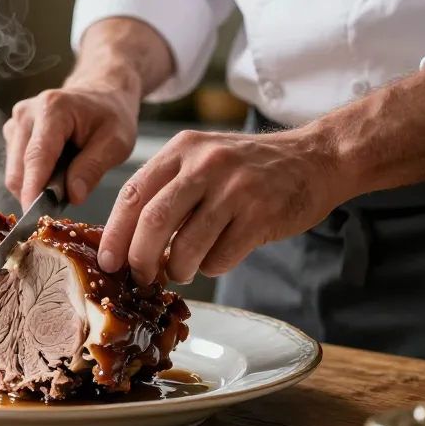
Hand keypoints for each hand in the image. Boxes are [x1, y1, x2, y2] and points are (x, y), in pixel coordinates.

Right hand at [3, 83, 140, 208]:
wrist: (101, 94)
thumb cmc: (112, 116)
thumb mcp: (117, 142)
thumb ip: (93, 167)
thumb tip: (73, 196)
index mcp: (53, 109)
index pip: (36, 157)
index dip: (33, 190)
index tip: (35, 217)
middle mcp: (26, 113)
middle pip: (18, 169)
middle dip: (36, 193)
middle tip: (65, 201)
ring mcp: (15, 122)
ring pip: (14, 172)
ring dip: (35, 186)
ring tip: (65, 179)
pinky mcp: (12, 133)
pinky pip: (15, 168)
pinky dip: (32, 179)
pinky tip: (55, 172)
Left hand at [97, 128, 345, 285]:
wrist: (315, 158)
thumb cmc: (248, 168)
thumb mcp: (201, 159)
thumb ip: (166, 189)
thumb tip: (126, 240)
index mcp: (182, 149)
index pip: (133, 194)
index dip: (115, 234)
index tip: (108, 261)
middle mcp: (205, 164)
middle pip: (153, 222)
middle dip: (140, 259)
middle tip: (140, 276)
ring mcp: (235, 189)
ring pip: (186, 247)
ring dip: (178, 269)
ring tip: (182, 269)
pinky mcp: (261, 215)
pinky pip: (220, 258)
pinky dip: (212, 267)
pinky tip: (219, 255)